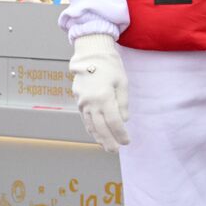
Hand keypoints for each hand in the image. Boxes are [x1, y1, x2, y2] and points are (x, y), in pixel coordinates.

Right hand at [68, 34, 129, 151]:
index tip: (127, 141)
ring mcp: (82, 103)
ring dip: (99, 137)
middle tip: (115, 150)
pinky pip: (85, 119)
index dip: (120, 133)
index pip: (114, 121)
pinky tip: (96, 135)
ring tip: (106, 147)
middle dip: (108, 140)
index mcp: (103, 97)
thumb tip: (124, 120)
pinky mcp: (78, 102)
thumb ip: (122, 103)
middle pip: (100, 127)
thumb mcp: (122, 82)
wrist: (91, 55)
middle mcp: (90, 103)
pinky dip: (91, 129)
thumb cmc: (110, 66)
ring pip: (91, 125)